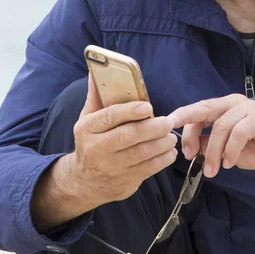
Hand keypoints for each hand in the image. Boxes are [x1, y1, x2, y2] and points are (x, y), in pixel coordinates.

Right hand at [69, 75, 177, 203]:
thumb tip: (97, 72)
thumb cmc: (91, 142)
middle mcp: (96, 149)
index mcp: (87, 129)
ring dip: (161, 143)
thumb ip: (97, 96)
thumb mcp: (88, 119)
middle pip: (128, 136)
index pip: (109, 117)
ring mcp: (111, 167)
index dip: (130, 111)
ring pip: (142, 153)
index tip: (148, 107)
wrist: (84, 181)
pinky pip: (149, 169)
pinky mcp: (124, 182)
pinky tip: (169, 151)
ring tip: (170, 136)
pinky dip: (163, 159)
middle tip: (168, 122)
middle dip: (152, 128)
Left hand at [166, 94, 254, 177]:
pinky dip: (230, 150)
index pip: (199, 110)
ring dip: (212, 151)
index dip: (185, 123)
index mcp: (225, 107)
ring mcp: (247, 108)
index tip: (175, 143)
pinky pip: (239, 133)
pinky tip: (229, 163)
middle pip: (204, 109)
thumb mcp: (230, 150)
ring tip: (212, 170)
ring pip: (220, 126)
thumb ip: (212, 145)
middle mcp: (234, 103)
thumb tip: (193, 147)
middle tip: (181, 146)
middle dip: (187, 123)